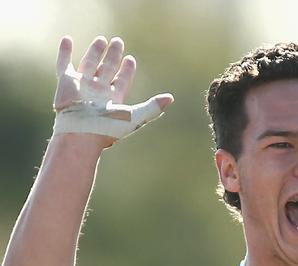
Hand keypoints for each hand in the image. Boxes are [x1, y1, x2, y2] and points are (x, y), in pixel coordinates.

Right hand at [53, 35, 173, 145]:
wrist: (81, 132)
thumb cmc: (108, 128)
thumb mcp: (134, 117)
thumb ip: (153, 107)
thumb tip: (171, 98)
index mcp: (113, 100)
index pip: (121, 81)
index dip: (126, 71)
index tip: (130, 60)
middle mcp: (97, 92)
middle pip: (107, 69)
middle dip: (113, 57)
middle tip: (118, 42)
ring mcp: (82, 86)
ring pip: (89, 64)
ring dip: (95, 52)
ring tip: (102, 40)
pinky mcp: (65, 82)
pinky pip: (64, 64)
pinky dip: (65, 52)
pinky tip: (67, 40)